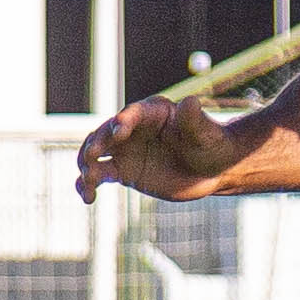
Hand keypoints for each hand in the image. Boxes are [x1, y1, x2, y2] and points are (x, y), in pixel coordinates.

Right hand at [77, 95, 239, 201]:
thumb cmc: (212, 144)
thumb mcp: (205, 134)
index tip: (118, 133)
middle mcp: (133, 128)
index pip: (132, 114)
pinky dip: (88, 184)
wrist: (212, 169)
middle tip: (91, 158)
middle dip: (96, 143)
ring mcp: (125, 149)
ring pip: (95, 154)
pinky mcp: (123, 170)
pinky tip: (87, 197)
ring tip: (88, 181)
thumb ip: (194, 119)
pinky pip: (99, 175)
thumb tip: (191, 102)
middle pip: (105, 132)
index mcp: (152, 112)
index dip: (123, 121)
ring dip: (86, 165)